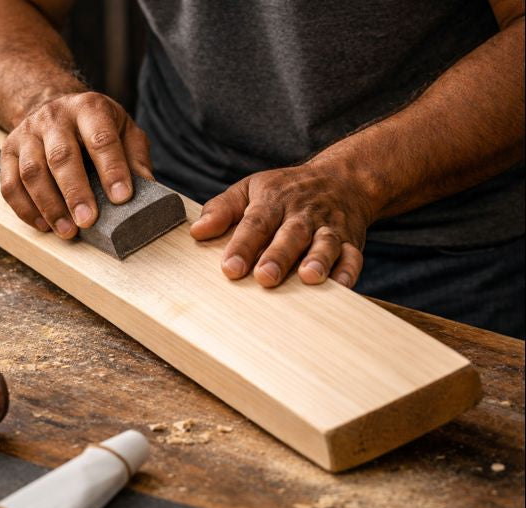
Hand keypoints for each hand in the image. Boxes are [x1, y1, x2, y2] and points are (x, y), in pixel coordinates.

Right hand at [0, 91, 151, 237]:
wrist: (55, 107)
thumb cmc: (96, 126)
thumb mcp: (124, 130)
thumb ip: (136, 158)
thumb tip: (149, 190)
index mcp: (89, 108)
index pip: (101, 138)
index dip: (112, 169)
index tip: (121, 198)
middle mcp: (54, 117)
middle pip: (61, 156)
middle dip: (75, 192)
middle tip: (88, 221)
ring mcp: (27, 133)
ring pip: (32, 172)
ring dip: (49, 205)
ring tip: (67, 231)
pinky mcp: (8, 151)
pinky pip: (10, 184)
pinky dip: (25, 209)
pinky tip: (44, 225)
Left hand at [190, 162, 375, 287]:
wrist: (343, 179)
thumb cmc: (286, 190)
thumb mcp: (251, 188)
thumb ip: (223, 209)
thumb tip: (197, 231)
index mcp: (274, 200)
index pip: (256, 222)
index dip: (242, 245)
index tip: (229, 268)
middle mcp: (302, 214)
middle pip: (290, 235)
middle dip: (279, 256)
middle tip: (265, 277)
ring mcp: (329, 228)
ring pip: (325, 244)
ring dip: (318, 260)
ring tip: (309, 277)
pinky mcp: (351, 242)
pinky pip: (353, 256)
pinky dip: (349, 271)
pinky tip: (342, 286)